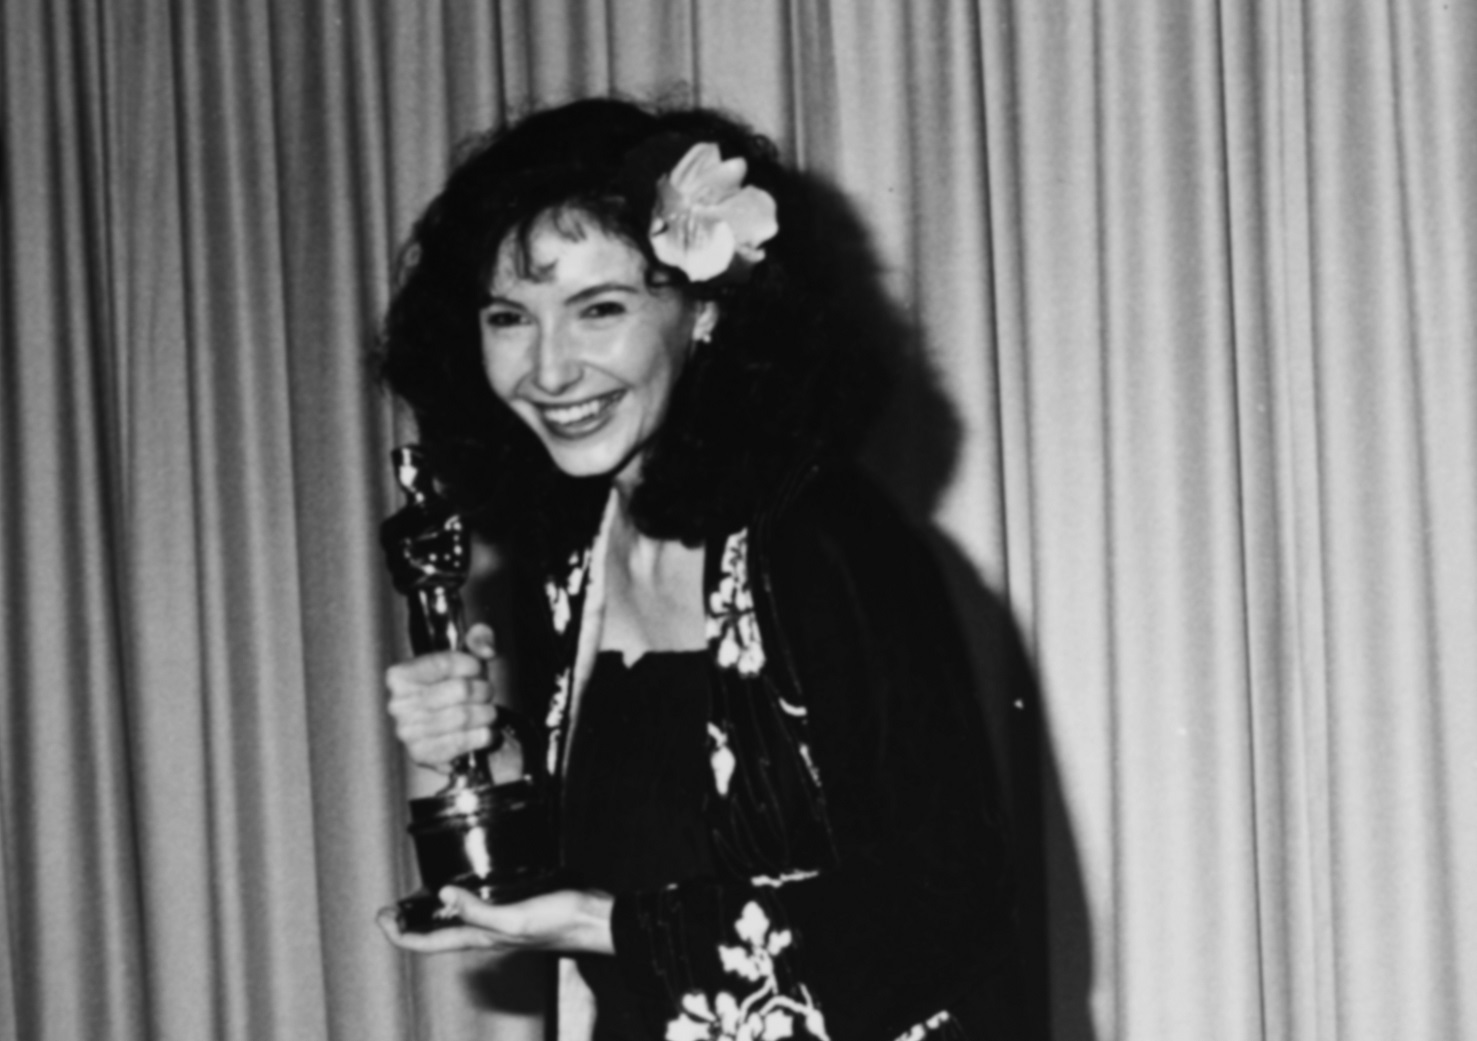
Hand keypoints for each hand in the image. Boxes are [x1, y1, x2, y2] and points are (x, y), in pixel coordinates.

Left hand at [377, 887, 614, 955]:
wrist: (596, 921)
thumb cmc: (562, 922)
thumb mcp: (515, 919)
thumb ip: (479, 911)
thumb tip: (442, 894)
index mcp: (482, 939)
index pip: (428, 943)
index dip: (400, 934)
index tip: (381, 917)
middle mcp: (486, 935)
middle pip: (436, 936)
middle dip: (408, 925)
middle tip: (388, 910)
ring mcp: (500, 926)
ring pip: (453, 925)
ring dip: (429, 916)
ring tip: (413, 901)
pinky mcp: (514, 913)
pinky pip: (475, 912)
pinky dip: (457, 904)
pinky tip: (461, 891)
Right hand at [385, 622, 504, 771]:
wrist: (453, 731)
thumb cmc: (457, 691)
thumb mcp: (467, 659)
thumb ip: (478, 639)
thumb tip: (486, 647)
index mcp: (400, 676)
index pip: (445, 663)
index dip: (472, 665)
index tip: (479, 669)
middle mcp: (397, 704)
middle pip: (460, 689)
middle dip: (483, 691)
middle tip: (485, 694)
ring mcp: (407, 731)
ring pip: (465, 716)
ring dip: (486, 714)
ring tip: (487, 712)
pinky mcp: (422, 754)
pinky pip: (463, 742)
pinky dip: (482, 736)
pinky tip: (484, 732)